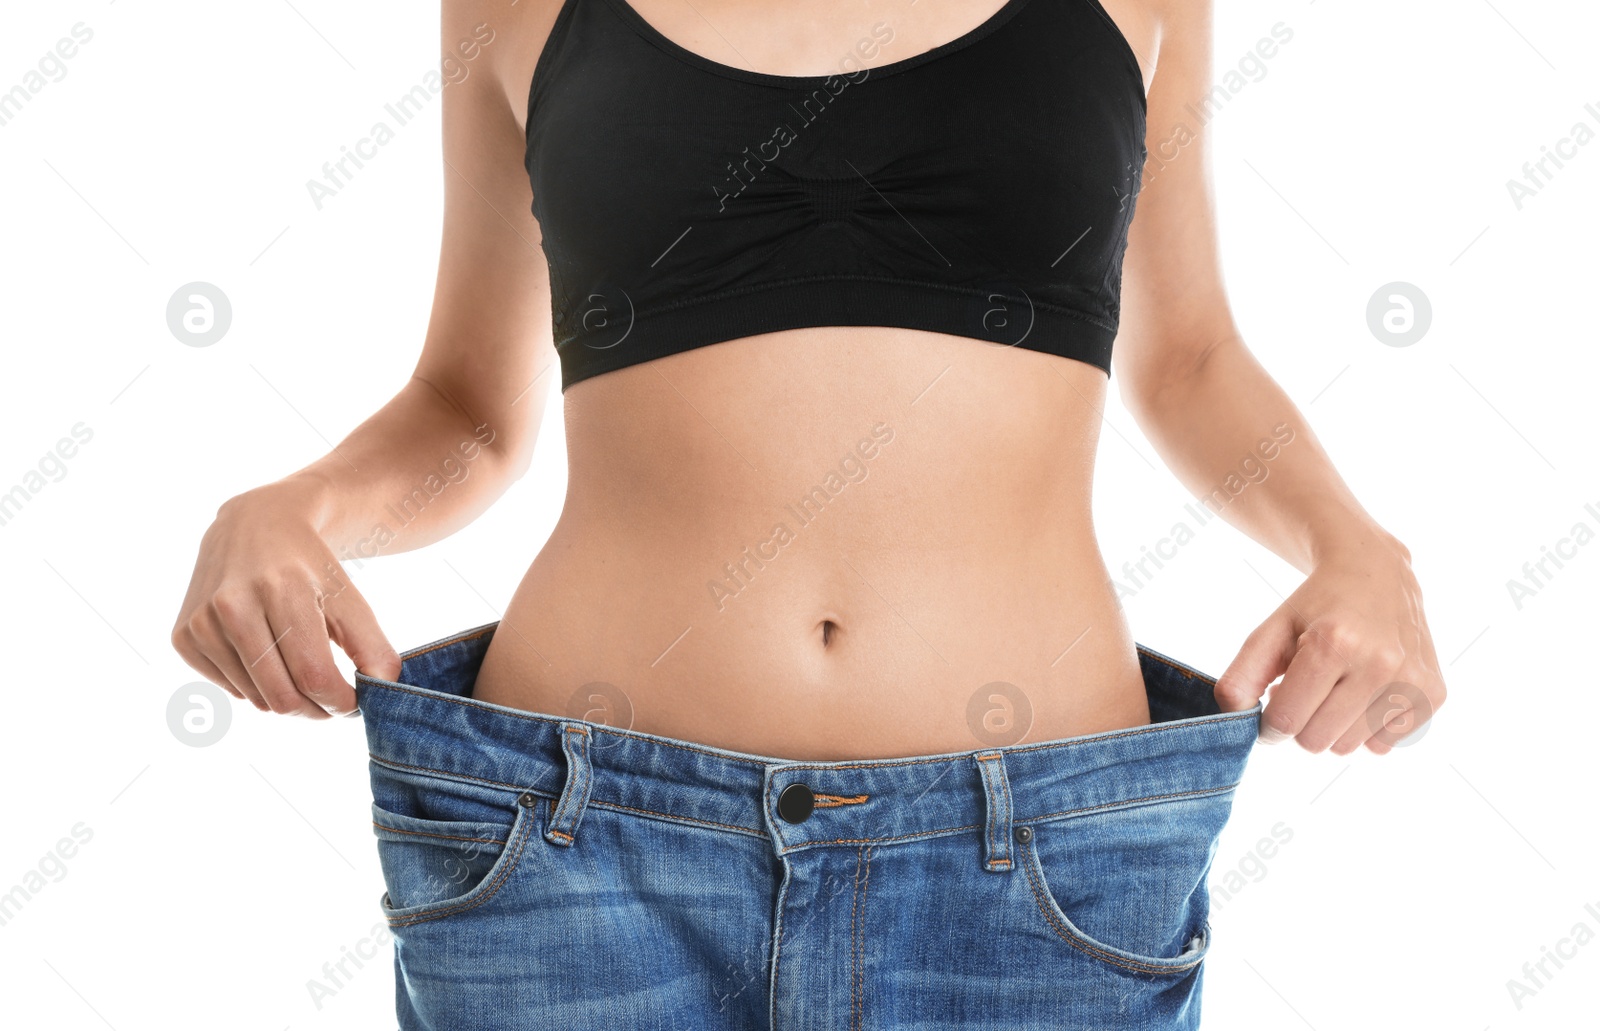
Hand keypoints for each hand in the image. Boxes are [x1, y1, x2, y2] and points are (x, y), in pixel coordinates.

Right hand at [170, 480, 401, 717]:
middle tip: (333, 699)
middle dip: (317, 709)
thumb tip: (384, 692)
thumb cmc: (310, 566)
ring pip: (258, 699)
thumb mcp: (349, 596)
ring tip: (301, 665)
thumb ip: (372, 645)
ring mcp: (201, 623)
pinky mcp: (183, 637)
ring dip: (288, 697)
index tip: (356, 702)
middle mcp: (232, 605)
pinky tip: (267, 652)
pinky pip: (232, 690)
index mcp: (281, 590)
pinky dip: (258, 685)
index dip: (341, 702)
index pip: (314, 675)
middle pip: (283, 696)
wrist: (255, 524)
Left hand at [1213, 534, 1445, 753]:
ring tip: (1336, 686)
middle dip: (1301, 722)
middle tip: (1307, 688)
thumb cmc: (1316, 606)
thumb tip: (1233, 719)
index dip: (1270, 722)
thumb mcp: (1271, 630)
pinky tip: (1365, 692)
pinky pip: (1383, 744)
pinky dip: (1366, 728)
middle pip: (1317, 741)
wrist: (1375, 572)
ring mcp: (1411, 680)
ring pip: (1348, 747)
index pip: (1286, 722)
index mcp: (1333, 643)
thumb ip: (1242, 675)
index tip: (1273, 703)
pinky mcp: (1433, 692)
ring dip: (1333, 726)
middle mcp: (1379, 663)